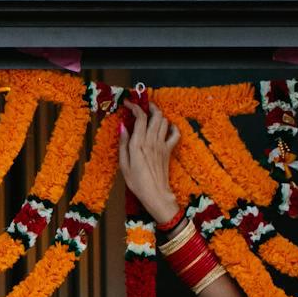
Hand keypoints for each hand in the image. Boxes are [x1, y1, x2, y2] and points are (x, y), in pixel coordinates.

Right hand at [117, 105, 181, 226]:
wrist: (155, 193)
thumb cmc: (136, 182)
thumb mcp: (123, 164)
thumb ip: (123, 144)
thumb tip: (122, 126)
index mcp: (138, 143)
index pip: (140, 117)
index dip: (135, 107)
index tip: (128, 103)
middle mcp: (152, 141)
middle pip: (156, 115)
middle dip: (149, 106)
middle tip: (142, 106)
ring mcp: (162, 145)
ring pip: (164, 121)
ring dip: (158, 115)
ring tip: (151, 116)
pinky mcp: (169, 150)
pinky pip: (175, 134)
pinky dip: (172, 127)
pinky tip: (166, 128)